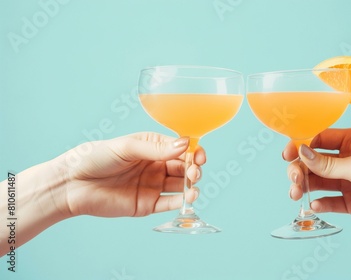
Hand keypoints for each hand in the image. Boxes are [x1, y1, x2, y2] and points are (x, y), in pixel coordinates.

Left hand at [53, 132, 205, 217]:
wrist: (72, 184)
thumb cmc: (95, 158)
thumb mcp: (127, 147)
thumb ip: (156, 148)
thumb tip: (185, 144)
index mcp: (152, 147)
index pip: (180, 148)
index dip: (193, 151)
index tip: (199, 156)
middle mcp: (155, 165)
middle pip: (183, 167)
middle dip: (193, 169)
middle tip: (194, 172)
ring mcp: (152, 186)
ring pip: (180, 185)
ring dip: (191, 186)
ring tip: (193, 187)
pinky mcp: (147, 204)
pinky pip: (169, 203)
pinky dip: (181, 202)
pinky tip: (188, 198)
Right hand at [283, 128, 350, 228]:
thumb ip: (328, 163)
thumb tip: (301, 152)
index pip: (319, 139)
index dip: (301, 145)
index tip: (287, 155)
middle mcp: (349, 159)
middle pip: (315, 162)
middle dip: (301, 169)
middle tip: (295, 180)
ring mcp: (349, 180)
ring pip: (319, 181)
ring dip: (306, 187)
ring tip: (297, 194)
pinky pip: (330, 201)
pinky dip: (320, 203)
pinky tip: (315, 206)